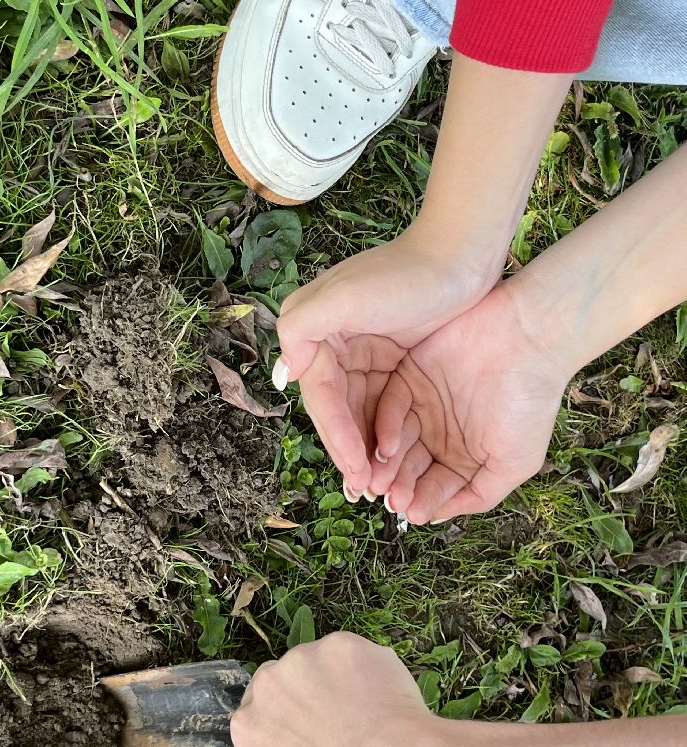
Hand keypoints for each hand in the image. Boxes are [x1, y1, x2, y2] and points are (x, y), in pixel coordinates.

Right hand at [230, 632, 477, 746]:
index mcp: (249, 727)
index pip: (260, 710)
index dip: (289, 716)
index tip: (311, 727)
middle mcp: (269, 684)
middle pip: (287, 676)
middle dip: (311, 691)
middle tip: (345, 717)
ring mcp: (305, 659)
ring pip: (326, 662)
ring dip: (345, 679)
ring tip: (375, 715)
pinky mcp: (343, 645)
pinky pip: (360, 656)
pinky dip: (375, 672)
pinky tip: (392, 703)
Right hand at [275, 224, 497, 496]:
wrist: (461, 254)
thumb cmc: (405, 274)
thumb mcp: (345, 296)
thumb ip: (301, 327)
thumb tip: (286, 373)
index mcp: (313, 329)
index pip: (320, 396)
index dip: (335, 435)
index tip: (354, 471)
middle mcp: (332, 344)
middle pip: (337, 410)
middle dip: (349, 450)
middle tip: (364, 491)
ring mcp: (364, 353)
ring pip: (359, 412)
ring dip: (366, 448)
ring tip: (380, 486)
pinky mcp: (393, 359)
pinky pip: (382, 404)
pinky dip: (386, 432)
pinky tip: (395, 459)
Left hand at [369, 277, 570, 522]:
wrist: (530, 339)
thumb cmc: (530, 403)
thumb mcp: (515, 462)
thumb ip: (480, 494)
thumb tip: (439, 517)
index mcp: (464, 457)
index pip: (435, 487)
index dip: (423, 501)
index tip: (410, 513)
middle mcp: (440, 435)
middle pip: (410, 468)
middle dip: (399, 486)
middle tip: (388, 499)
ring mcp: (423, 406)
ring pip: (396, 442)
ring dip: (387, 464)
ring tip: (380, 481)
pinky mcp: (409, 377)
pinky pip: (391, 408)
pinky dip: (387, 429)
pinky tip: (388, 447)